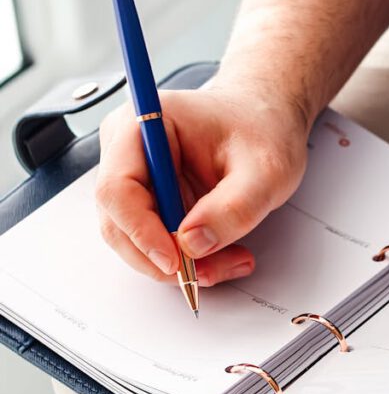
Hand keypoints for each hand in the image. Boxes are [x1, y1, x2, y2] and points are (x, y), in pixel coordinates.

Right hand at [95, 84, 308, 286]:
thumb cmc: (262, 129)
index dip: (141, 231)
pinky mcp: (148, 201)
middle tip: (210, 272)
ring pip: (135, 240)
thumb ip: (233, 207)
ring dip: (179, 264)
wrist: (265, 121)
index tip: (175, 260)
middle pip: (119, 222)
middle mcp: (128, 150)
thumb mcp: (266, 170)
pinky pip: (154, 242)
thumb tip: (192, 244)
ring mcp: (135, 178)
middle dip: (163, 257)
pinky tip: (221, 256)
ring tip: (230, 262)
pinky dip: (186, 259)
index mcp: (145, 125)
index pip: (118, 188)